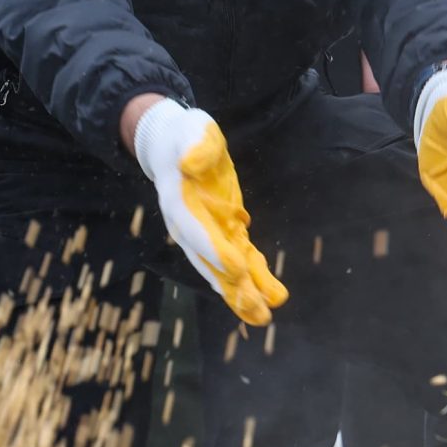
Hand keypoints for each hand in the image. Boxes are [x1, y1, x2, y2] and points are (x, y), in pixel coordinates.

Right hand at [126, 96, 288, 324]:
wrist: (174, 146)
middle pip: (210, 262)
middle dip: (232, 287)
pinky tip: (272, 296)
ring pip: (227, 268)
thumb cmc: (184, 136)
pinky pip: (241, 258)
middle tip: (256, 310)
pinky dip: (256, 277)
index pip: (195, 231)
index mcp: (179, 202)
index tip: (236, 268)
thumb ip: (195, 146)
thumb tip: (191, 163)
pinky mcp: (226, 231)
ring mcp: (209, 232)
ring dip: (245, 293)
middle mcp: (191, 227)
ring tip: (265, 316)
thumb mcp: (191, 130)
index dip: (214, 250)